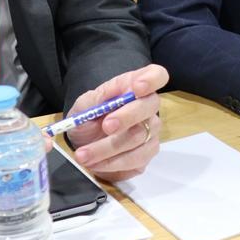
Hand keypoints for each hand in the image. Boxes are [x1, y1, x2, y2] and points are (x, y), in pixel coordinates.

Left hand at [66, 64, 166, 181]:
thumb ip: (99, 97)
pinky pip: (135, 160)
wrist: (82, 143)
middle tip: (106, 126)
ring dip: (109, 148)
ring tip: (84, 155)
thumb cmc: (88, 117)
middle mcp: (148, 108)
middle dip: (127, 117)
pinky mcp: (145, 156)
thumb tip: (113, 92)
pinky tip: (94, 163)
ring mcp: (150, 132)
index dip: (151, 80)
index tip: (137, 88)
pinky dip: (112, 163)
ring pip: (139, 138)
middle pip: (150, 106)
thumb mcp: (85, 105)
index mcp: (135, 86)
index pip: (156, 75)